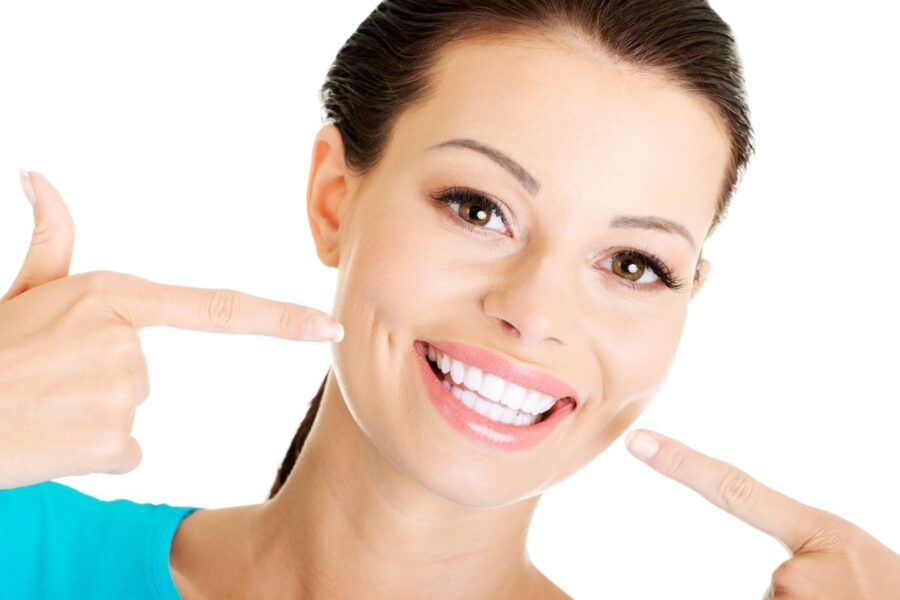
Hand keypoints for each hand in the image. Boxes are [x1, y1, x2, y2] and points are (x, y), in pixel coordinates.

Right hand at [0, 170, 342, 489]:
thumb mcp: (19, 291)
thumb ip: (49, 239)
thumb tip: (36, 174)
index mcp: (114, 298)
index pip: (218, 308)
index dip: (280, 318)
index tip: (330, 326)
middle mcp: (128, 341)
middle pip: (146, 374)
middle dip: (104, 383)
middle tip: (47, 380)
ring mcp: (123, 391)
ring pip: (131, 412)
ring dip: (92, 417)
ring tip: (42, 405)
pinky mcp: (113, 439)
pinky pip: (124, 452)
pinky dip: (92, 452)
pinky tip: (51, 437)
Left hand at [624, 429, 899, 598]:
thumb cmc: (892, 592)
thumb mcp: (855, 560)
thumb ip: (809, 558)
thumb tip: (777, 578)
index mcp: (821, 534)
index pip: (736, 491)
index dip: (683, 466)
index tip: (638, 441)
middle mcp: (795, 571)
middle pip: (771, 583)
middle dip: (800, 597)